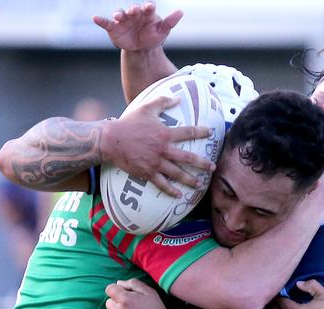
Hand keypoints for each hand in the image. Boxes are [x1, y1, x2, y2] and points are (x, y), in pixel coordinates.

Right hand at [93, 2, 182, 50]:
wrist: (142, 49)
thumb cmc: (154, 36)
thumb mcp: (163, 31)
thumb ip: (170, 22)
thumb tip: (181, 12)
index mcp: (147, 13)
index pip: (147, 8)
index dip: (148, 7)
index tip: (149, 7)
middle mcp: (134, 14)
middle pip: (132, 9)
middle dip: (133, 9)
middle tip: (134, 11)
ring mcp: (123, 20)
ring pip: (119, 14)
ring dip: (118, 14)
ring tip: (118, 16)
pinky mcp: (113, 27)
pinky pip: (106, 23)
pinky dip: (100, 20)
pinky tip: (95, 18)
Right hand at [100, 95, 215, 197]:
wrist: (111, 140)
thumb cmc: (129, 122)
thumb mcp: (147, 108)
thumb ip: (163, 101)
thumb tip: (177, 98)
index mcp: (165, 134)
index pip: (189, 133)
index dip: (201, 132)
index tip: (211, 133)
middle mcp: (163, 149)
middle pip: (188, 158)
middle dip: (202, 163)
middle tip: (212, 168)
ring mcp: (156, 162)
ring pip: (177, 173)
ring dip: (190, 180)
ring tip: (199, 185)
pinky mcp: (147, 172)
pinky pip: (162, 184)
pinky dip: (171, 191)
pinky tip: (179, 196)